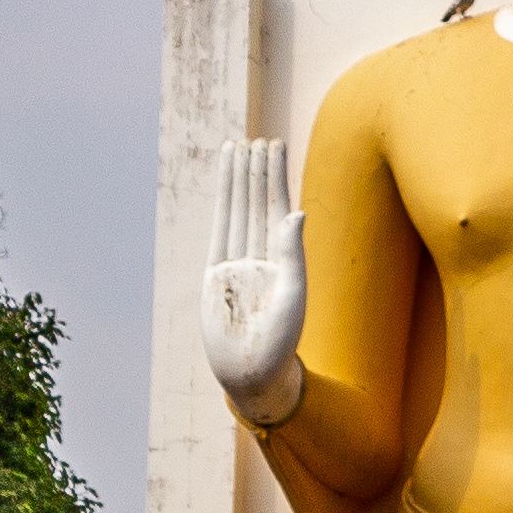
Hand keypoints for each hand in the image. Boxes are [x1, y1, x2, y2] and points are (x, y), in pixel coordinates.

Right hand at [202, 139, 307, 428]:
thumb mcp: (291, 295)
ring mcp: (237, 263)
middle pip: (257, 202)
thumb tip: (296, 212)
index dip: (274, 175)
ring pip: (237, 212)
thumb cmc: (279, 342)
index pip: (276, 206)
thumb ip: (292, 254)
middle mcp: (260, 256)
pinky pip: (219, 232)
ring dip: (237, 182)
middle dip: (257, 171)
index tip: (273, 144)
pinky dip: (222, 209)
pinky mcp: (216, 275)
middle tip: (257, 138)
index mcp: (282, 258)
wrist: (252, 374)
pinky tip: (225, 188)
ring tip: (236, 151)